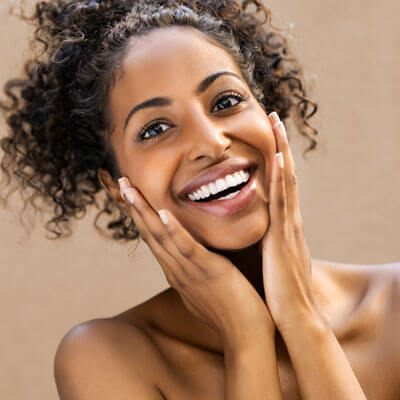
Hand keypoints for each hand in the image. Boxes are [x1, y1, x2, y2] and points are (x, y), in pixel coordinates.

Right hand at [117, 179, 273, 346]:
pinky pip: (187, 248)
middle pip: (149, 232)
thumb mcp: (204, 283)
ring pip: (161, 236)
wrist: (246, 337)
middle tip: (120, 179)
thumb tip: (191, 255)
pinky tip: (161, 213)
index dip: (139, 214)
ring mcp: (189, 271)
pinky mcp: (208, 272)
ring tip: (130, 189)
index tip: (130, 193)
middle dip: (134, 206)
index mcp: (176, 270)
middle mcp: (176, 269)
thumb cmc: (229, 310)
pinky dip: (173, 230)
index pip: (153, 237)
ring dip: (144, 212)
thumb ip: (194, 266)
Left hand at [261, 113, 323, 332]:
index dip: (277, 160)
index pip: (281, 185)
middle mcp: (290, 220)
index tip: (270, 137)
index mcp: (284, 226)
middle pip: (285, 175)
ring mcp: (289, 226)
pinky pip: (281, 201)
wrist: (295, 317)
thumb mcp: (274, 259)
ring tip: (277, 124)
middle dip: (281, 145)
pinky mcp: (284, 236)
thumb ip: (269, 243)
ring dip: (281, 151)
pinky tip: (278, 158)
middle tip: (275, 117)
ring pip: (285, 181)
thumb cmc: (281, 290)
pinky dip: (280, 178)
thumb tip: (262, 235)